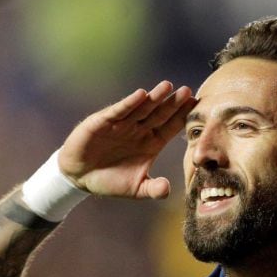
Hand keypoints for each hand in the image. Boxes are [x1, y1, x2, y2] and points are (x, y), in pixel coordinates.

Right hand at [58, 81, 196, 198]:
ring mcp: (123, 124)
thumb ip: (152, 189)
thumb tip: (168, 190)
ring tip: (167, 86)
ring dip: (154, 97)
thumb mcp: (135, 189)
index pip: (171, 127)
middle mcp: (140, 130)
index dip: (182, 117)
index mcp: (151, 143)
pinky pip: (120, 110)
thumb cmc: (110, 180)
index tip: (196, 107)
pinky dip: (130, 103)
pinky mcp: (104, 121)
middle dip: (173, 104)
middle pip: (160, 114)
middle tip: (187, 91)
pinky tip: (141, 95)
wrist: (79, 176)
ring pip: (142, 108)